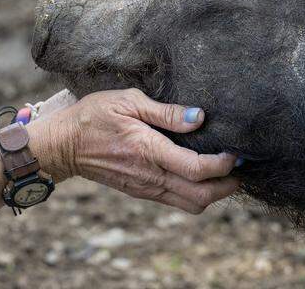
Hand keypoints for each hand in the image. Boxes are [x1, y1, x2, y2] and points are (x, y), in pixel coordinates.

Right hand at [33, 88, 237, 213]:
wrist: (63, 145)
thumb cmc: (93, 116)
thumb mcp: (127, 101)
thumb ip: (166, 112)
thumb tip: (200, 118)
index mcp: (149, 151)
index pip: (197, 169)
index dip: (224, 164)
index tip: (236, 151)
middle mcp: (150, 176)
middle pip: (202, 197)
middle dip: (228, 186)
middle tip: (241, 167)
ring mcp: (146, 188)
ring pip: (192, 204)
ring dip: (214, 193)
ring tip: (225, 172)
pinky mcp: (142, 192)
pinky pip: (177, 201)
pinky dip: (196, 193)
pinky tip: (200, 175)